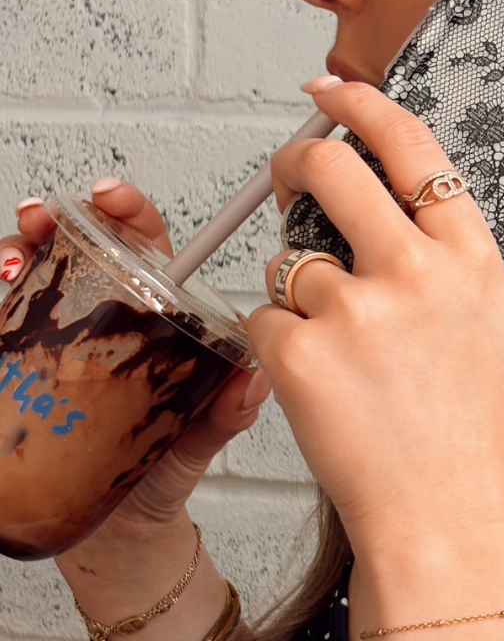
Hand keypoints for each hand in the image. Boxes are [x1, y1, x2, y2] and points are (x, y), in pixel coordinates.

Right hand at [2, 181, 269, 541]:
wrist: (120, 534)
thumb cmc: (165, 472)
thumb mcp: (202, 438)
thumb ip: (228, 412)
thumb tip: (253, 380)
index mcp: (154, 319)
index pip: (144, 248)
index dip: (127, 213)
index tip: (109, 195)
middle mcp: (105, 321)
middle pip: (80, 250)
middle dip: (58, 220)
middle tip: (43, 217)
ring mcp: (60, 344)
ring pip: (35, 279)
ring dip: (17, 252)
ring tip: (14, 257)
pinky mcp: (22, 371)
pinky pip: (5, 324)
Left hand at [250, 78, 503, 556]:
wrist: (439, 514)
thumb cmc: (490, 430)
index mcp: (468, 260)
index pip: (410, 149)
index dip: (363, 105)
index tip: (335, 89)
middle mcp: (412, 274)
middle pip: (331, 171)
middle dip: (299, 160)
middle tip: (293, 172)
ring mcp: (353, 313)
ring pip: (289, 255)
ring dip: (298, 278)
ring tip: (337, 326)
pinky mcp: (301, 356)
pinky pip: (263, 314)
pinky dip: (279, 334)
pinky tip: (320, 370)